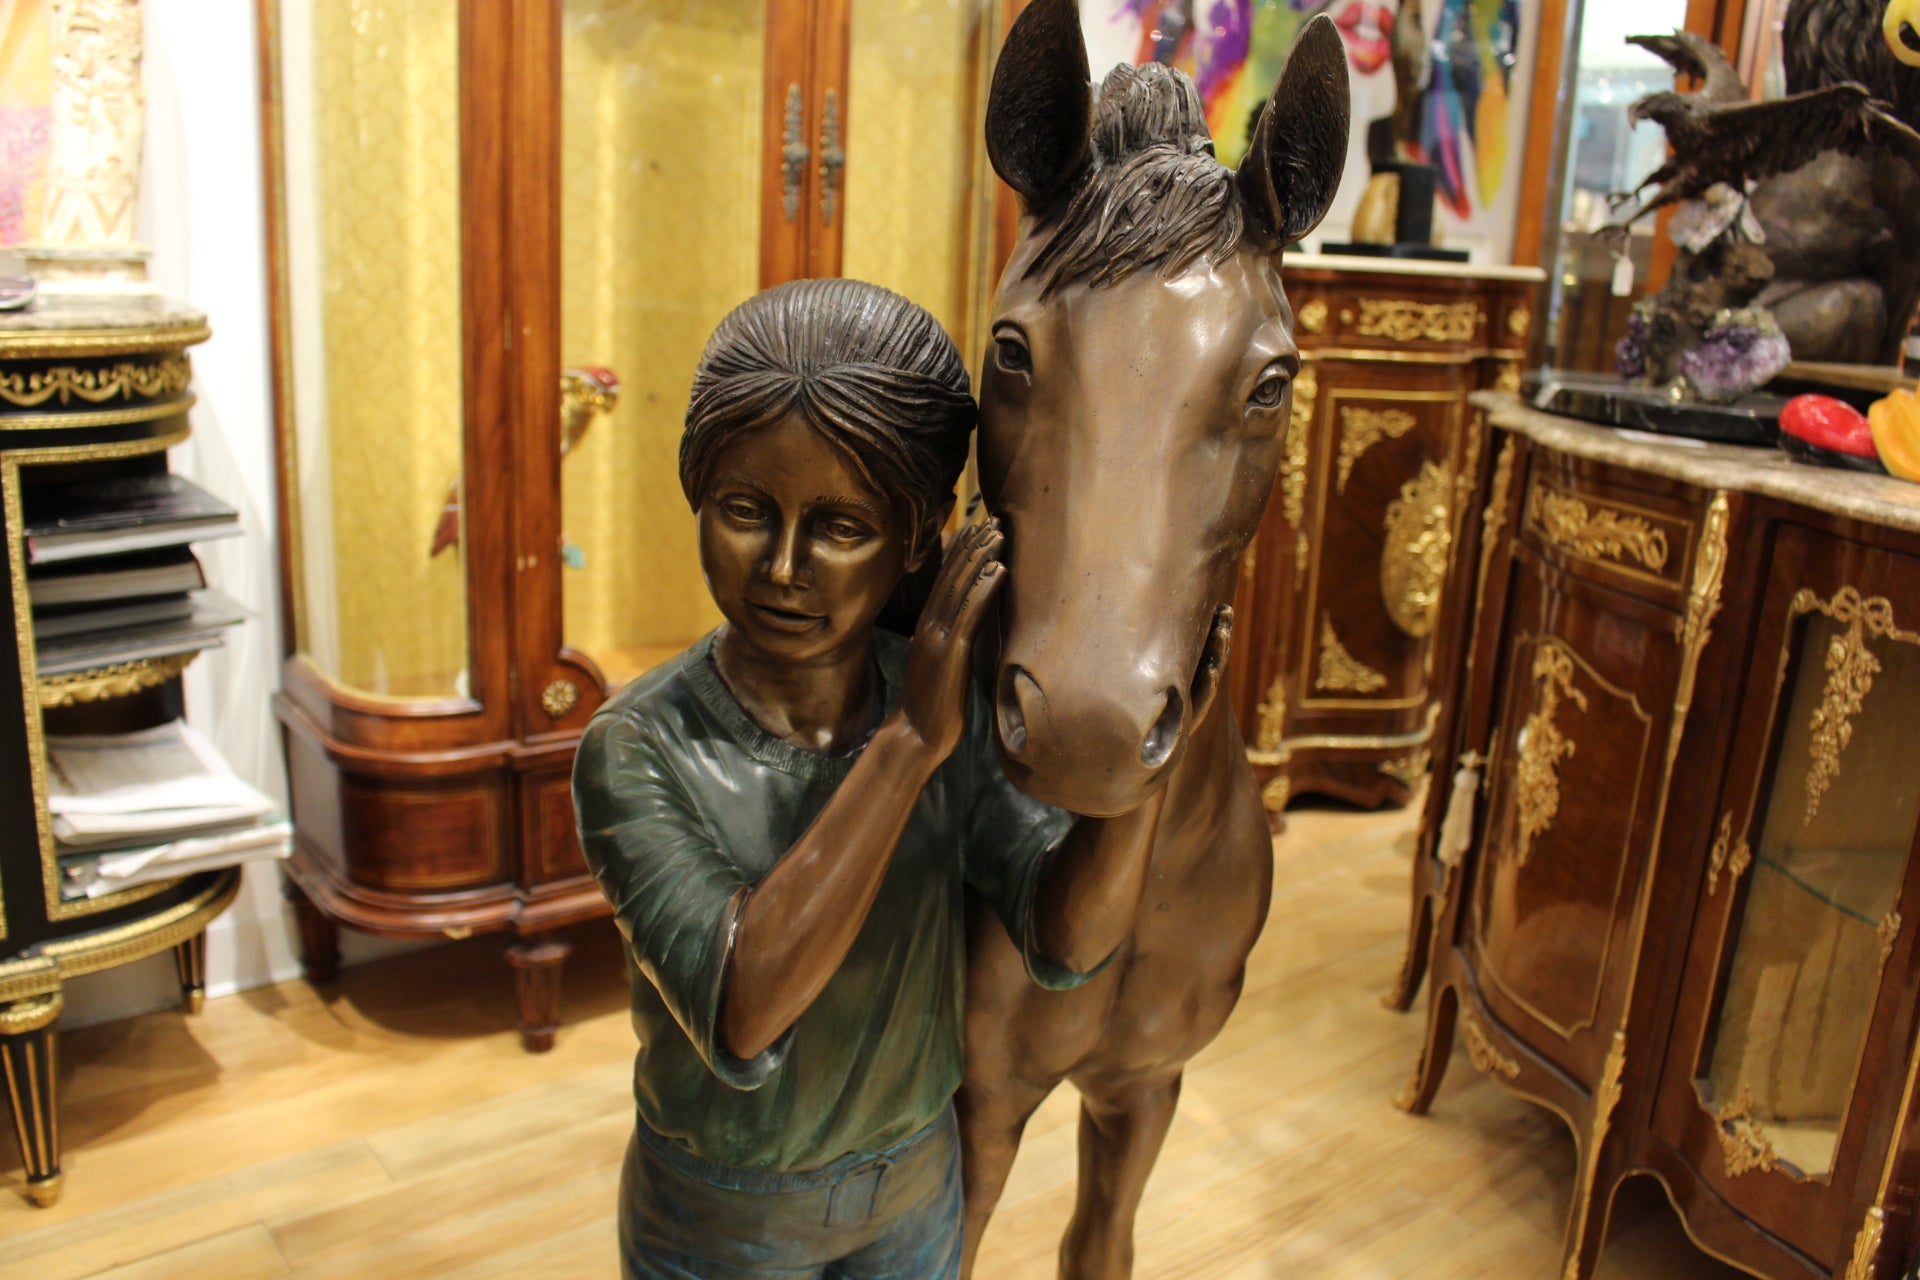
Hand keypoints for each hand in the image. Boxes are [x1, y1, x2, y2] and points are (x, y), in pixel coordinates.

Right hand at [899, 519, 1004, 761]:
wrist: (917, 734)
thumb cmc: (934, 704)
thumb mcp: (946, 663)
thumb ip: (956, 639)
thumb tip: (972, 625)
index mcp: (929, 624)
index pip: (947, 577)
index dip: (964, 549)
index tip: (982, 525)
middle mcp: (931, 623)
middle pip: (954, 574)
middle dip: (975, 544)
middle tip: (995, 517)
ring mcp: (940, 636)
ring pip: (962, 587)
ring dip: (982, 557)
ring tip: (1000, 532)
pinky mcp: (952, 652)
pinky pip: (971, 613)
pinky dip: (985, 589)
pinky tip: (1000, 569)